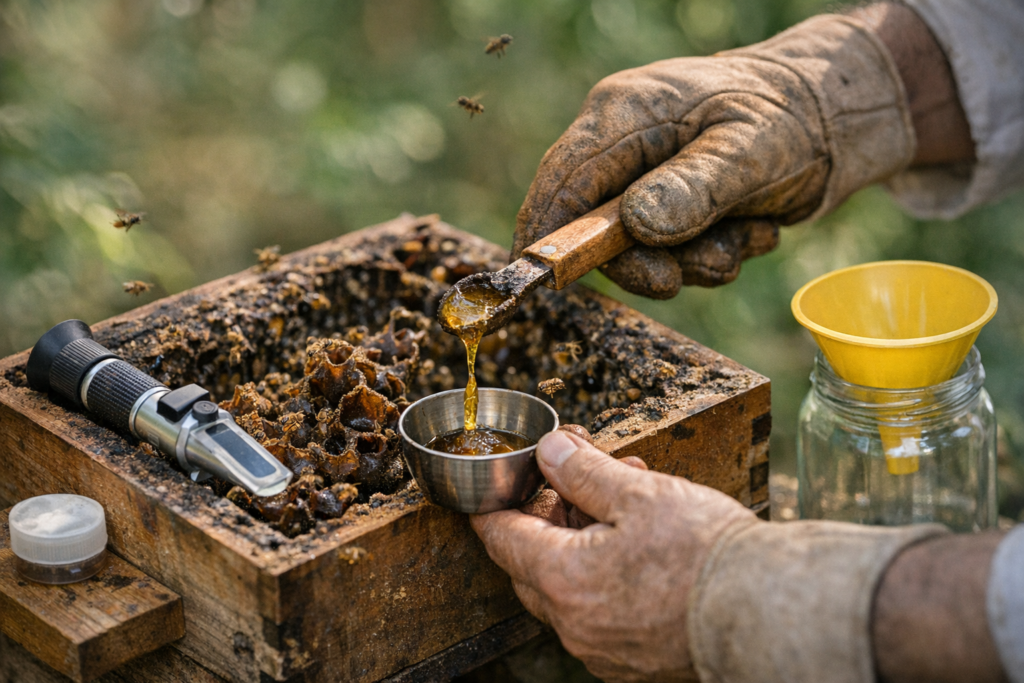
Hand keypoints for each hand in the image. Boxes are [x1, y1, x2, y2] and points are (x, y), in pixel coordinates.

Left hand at [470, 430, 755, 681]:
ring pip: (569, 588)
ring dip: (582, 542)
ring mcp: (603, 650)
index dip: (496, 506)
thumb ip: (583, 470)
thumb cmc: (704, 552)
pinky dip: (605, 575)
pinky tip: (641, 544)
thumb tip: (549, 452)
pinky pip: (599, 613)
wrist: (768, 612)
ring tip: (626, 497)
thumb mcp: (637, 491)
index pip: (502, 539)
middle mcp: (574, 624)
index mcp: (562, 578)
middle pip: (532, 565)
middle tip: (577, 480)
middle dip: (548, 517)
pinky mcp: (633, 661)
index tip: (497, 488)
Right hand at [513, 14, 915, 297]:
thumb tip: (636, 226)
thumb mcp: (750, 151)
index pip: (563, 179)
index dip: (545, 233)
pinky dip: (711, 254)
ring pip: (637, 249)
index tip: (539, 280)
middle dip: (646, 261)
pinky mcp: (668, 201)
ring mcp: (645, 174)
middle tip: (687, 274)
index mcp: (627, 113)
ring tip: (748, 234)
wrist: (834, 117)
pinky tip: (750, 226)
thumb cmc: (792, 118)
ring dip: (693, 260)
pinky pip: (669, 251)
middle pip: (594, 226)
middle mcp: (626, 143)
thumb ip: (694, 188)